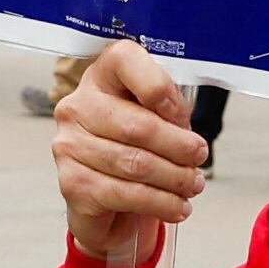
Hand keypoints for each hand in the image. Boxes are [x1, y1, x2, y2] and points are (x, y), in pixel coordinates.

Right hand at [52, 38, 212, 261]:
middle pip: (137, 125)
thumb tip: (187, 138)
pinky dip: (160, 203)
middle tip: (199, 158)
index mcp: (101, 77)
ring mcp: (69, 146)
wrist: (107, 200)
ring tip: (192, 185)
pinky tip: (177, 207)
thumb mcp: (158, 120)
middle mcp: (77, 107)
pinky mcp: (72, 184)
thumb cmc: (135, 148)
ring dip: (174, 179)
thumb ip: (170, 113)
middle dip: (178, 147)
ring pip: (135, 164)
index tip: (180, 114)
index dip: (158, 84)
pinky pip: (125, 194)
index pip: (124, 60)